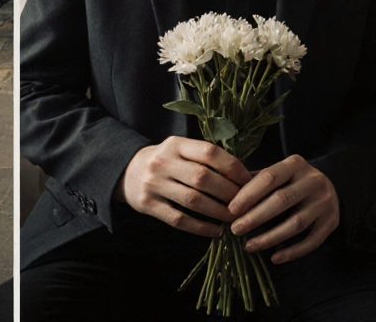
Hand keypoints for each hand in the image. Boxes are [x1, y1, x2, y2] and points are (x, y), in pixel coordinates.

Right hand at [116, 136, 253, 236]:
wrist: (126, 172)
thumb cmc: (165, 162)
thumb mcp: (180, 150)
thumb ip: (206, 158)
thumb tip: (246, 177)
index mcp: (175, 144)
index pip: (210, 152)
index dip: (233, 168)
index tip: (248, 181)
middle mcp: (162, 162)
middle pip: (203, 177)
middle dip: (229, 193)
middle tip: (244, 204)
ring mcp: (153, 184)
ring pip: (193, 200)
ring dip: (218, 212)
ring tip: (233, 218)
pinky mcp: (147, 204)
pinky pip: (179, 219)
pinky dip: (201, 228)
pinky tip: (215, 231)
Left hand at [228, 155, 338, 263]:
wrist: (327, 187)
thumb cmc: (289, 182)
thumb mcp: (275, 174)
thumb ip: (252, 182)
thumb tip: (223, 197)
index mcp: (295, 164)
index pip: (268, 178)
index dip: (248, 195)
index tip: (230, 211)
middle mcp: (314, 181)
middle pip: (281, 201)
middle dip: (255, 218)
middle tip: (235, 230)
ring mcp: (326, 202)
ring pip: (296, 223)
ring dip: (270, 237)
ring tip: (249, 246)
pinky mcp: (332, 222)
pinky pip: (312, 240)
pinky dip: (292, 252)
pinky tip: (274, 258)